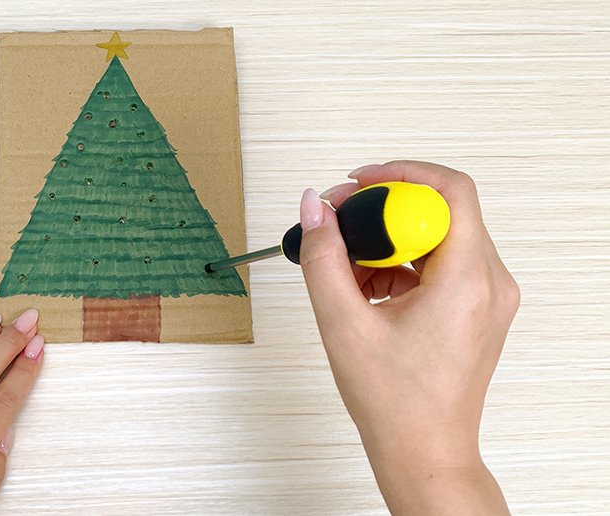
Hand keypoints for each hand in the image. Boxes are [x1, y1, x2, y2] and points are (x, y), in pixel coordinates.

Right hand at [298, 161, 517, 514]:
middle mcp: (491, 282)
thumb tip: (315, 207)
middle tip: (341, 223)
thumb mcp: (342, 323)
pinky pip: (440, 263)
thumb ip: (323, 257)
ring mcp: (488, 296)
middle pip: (441, 211)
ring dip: (388, 242)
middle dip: (384, 212)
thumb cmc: (394, 402)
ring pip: (437, 237)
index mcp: (468, 281)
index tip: (358, 184)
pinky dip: (400, 266)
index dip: (399, 175)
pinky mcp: (477, 307)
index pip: (449, 191)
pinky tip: (365, 290)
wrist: (423, 451)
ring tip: (347, 272)